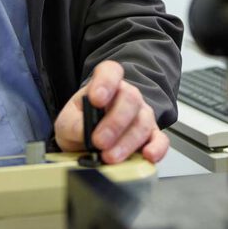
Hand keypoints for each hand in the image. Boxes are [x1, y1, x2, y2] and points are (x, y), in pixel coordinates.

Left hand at [54, 61, 169, 163]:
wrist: (88, 142)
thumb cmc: (80, 125)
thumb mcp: (67, 122)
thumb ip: (73, 125)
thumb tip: (84, 132)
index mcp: (106, 85)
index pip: (111, 71)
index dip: (106, 82)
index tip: (96, 99)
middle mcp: (127, 96)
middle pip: (130, 98)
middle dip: (115, 122)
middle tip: (99, 140)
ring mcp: (142, 115)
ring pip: (143, 122)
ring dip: (127, 141)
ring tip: (109, 157)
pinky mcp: (151, 136)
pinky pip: (160, 139)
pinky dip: (156, 148)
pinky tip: (147, 155)